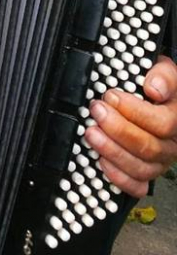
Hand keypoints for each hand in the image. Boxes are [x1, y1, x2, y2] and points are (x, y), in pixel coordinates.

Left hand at [84, 55, 176, 197]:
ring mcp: (159, 162)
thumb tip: (154, 88)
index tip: (111, 95)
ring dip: (112, 152)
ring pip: (141, 168)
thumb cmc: (159, 86)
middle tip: (96, 111)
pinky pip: (136, 186)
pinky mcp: (146, 173)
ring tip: (91, 133)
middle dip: (117, 129)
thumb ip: (164, 76)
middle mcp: (171, 145)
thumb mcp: (165, 73)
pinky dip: (119, 177)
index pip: (162, 123)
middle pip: (148, 147)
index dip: (134, 111)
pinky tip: (102, 161)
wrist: (159, 96)